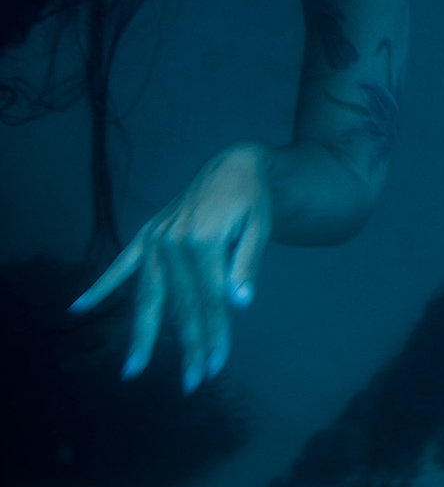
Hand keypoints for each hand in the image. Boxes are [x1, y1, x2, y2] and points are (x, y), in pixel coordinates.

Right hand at [70, 143, 271, 392]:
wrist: (232, 165)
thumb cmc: (251, 199)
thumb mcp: (260, 227)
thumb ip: (247, 265)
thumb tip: (240, 305)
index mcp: (202, 239)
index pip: (209, 299)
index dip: (214, 334)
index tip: (216, 367)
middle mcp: (172, 240)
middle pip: (180, 304)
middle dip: (188, 346)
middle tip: (192, 384)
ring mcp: (155, 238)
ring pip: (149, 295)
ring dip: (144, 334)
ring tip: (133, 370)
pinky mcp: (146, 235)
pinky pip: (121, 264)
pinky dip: (101, 286)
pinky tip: (78, 307)